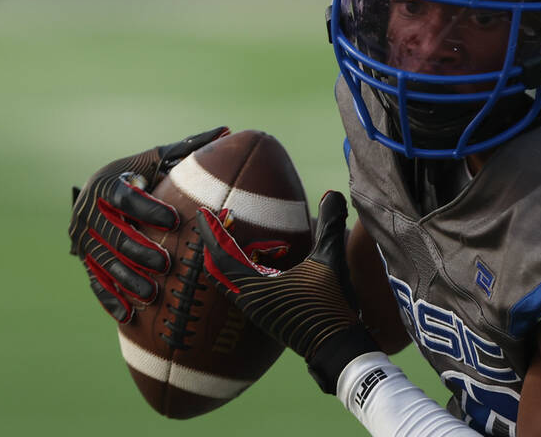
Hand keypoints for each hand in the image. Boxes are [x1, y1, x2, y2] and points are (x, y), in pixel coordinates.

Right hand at [69, 127, 229, 322]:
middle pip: (111, 233)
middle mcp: (88, 212)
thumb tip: (228, 130)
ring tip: (153, 293)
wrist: (104, 193)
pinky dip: (111, 298)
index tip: (174, 220)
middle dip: (138, 250)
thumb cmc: (144, 174)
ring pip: (102, 262)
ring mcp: (83, 238)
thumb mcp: (160, 159)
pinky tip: (130, 314)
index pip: (123, 197)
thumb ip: (189, 149)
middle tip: (166, 264)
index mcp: (106, 183)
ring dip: (126, 279)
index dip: (146, 209)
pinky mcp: (84, 260)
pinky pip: (95, 282)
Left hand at [197, 190, 378, 393]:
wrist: (335, 346)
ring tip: (232, 239)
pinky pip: (239, 289)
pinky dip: (239, 272)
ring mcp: (255, 311)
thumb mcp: (330, 261)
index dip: (212, 234)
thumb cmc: (329, 304)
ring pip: (228, 281)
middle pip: (218, 270)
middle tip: (220, 223)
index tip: (204, 215)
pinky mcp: (264, 316)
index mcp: (255, 288)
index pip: (222, 257)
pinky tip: (254, 263)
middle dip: (216, 245)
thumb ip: (330, 226)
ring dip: (226, 260)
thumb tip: (333, 194)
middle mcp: (248, 301)